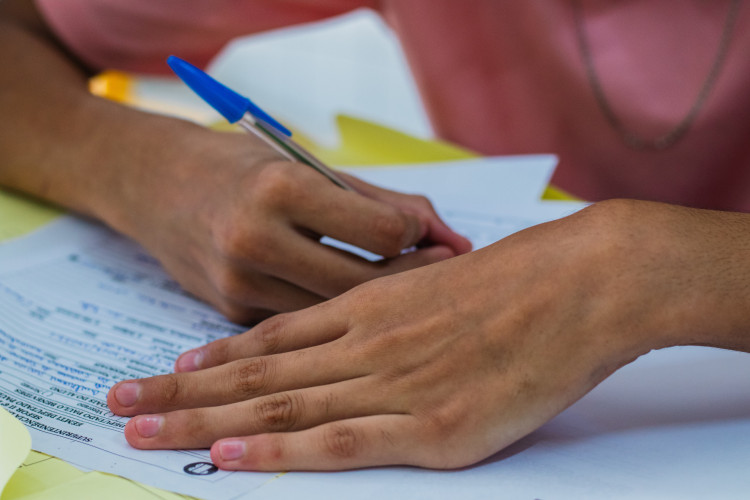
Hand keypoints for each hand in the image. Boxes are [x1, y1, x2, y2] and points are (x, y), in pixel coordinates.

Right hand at [101, 126, 470, 322]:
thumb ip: (381, 201)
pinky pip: (303, 320)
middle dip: (412, 276)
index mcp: (282, 189)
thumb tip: (448, 234)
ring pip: (337, 312)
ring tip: (400, 281)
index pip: (384, 232)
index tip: (424, 231)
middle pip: (366, 282)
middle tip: (440, 267)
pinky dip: (333, 311)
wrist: (152, 184)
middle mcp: (257, 238)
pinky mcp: (231, 310)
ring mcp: (240, 281)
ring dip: (375, 299)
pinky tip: (350, 296)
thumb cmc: (242, 167)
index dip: (418, 234)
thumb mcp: (308, 166)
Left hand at [107, 200, 749, 469]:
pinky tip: (232, 457)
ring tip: (146, 427)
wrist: (580, 283)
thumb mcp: (441, 279)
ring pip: (280, 404)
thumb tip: (361, 321)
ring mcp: (394, 384)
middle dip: (184, 389)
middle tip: (123, 398)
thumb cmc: (520, 277)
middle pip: (257, 372)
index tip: (173, 365)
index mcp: (371, 306)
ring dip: (206, 419)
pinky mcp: (432, 427)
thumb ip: (395, 303)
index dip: (220, 356)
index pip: (276, 336)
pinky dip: (280, 449)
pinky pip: (339, 439)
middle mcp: (367, 343)